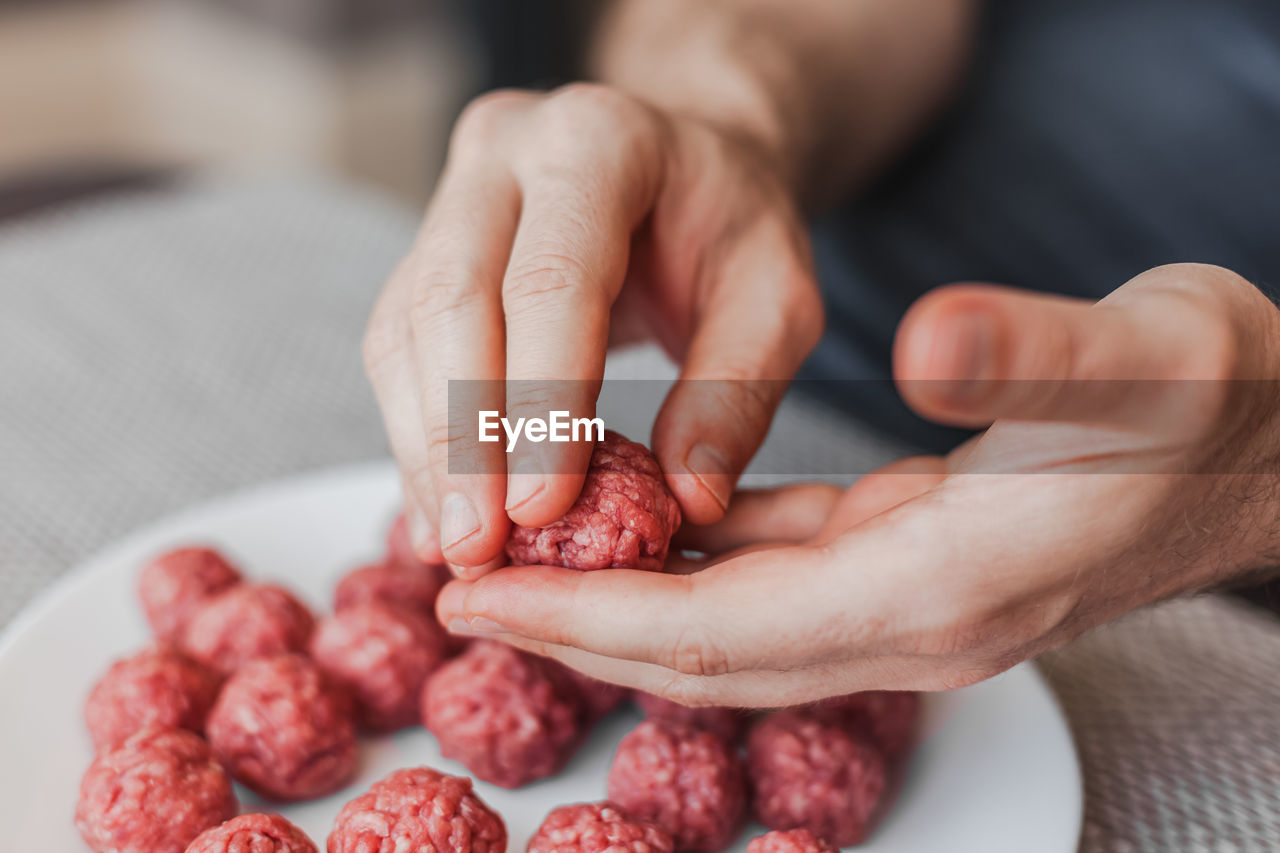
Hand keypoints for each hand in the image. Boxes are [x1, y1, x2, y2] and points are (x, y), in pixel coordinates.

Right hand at [363, 84, 822, 576]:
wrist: (688, 160)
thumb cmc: (732, 229)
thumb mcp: (776, 298)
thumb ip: (737, 392)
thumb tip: (688, 502)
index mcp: (602, 142)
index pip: (553, 280)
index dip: (537, 401)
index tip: (539, 510)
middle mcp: (507, 151)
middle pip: (452, 301)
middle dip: (459, 439)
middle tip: (477, 549)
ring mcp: (454, 193)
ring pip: (406, 328)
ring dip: (425, 449)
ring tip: (458, 548)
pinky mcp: (427, 246)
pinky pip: (398, 345)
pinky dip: (417, 435)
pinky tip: (442, 507)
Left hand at [435, 263, 1279, 705]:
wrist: (1272, 446)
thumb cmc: (1222, 403)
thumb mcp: (1148, 358)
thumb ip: (1035, 360)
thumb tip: (926, 341)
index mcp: (945, 587)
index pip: (728, 628)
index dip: (596, 618)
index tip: (484, 590)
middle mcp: (916, 622)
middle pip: (707, 651)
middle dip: (577, 627)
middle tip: (459, 585)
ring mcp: (913, 604)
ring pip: (732, 623)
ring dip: (623, 600)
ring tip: (519, 557)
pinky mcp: (913, 567)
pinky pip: (774, 579)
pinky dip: (695, 559)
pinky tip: (642, 512)